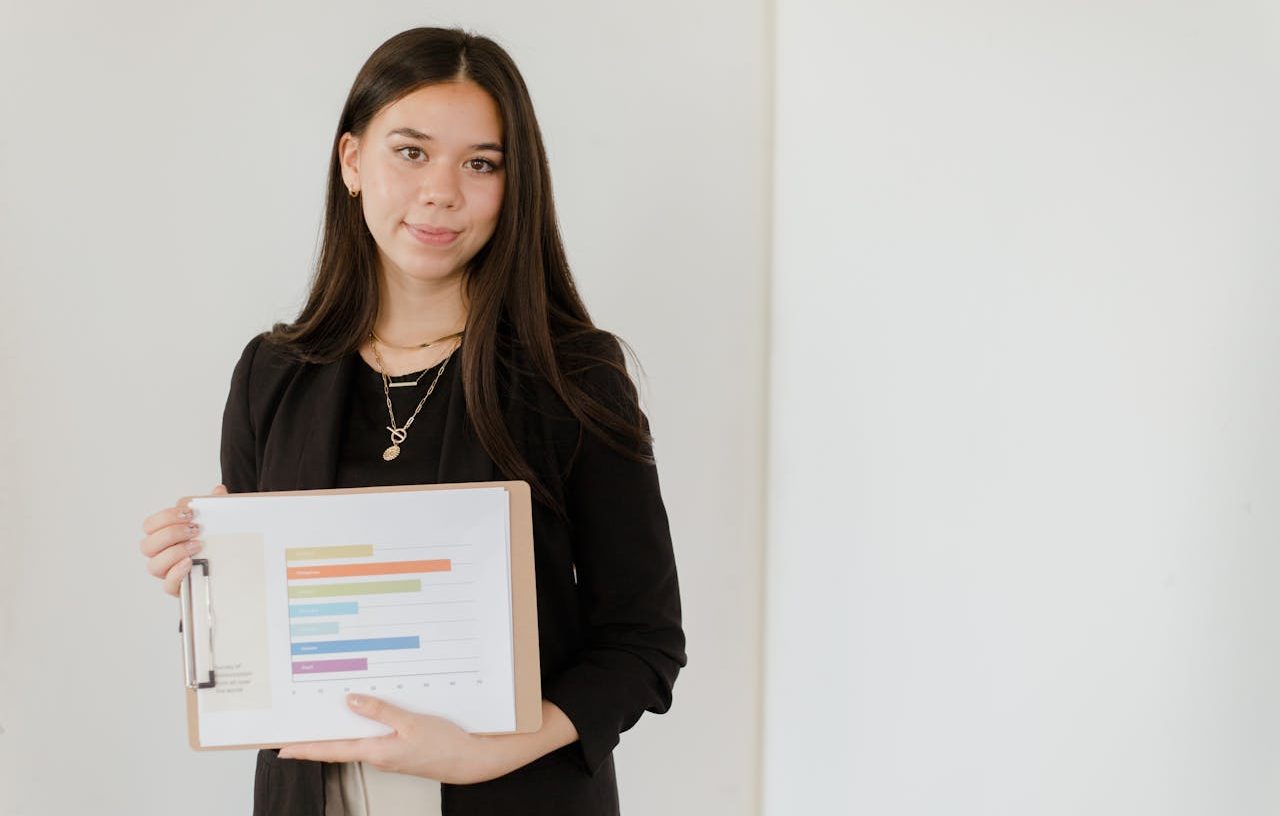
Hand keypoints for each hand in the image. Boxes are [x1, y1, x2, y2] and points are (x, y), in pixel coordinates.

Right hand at [138, 484, 227, 595]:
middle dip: (170, 534)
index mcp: (165, 538)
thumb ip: (215, 506)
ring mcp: (168, 573)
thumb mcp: (217, 524)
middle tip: (194, 529)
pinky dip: (176, 573)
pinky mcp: (178, 589)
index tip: (188, 512)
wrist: (228, 570)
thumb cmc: (214, 545)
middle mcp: (161, 556)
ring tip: (197, 545)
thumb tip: (218, 491)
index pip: (150, 526)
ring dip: (174, 552)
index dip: (165, 517)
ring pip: (154, 565)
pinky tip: (190, 563)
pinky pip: (167, 585)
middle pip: (148, 545)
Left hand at [276, 693, 510, 783]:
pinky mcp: (399, 750)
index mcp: (376, 752)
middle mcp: (378, 756)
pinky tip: (359, 719)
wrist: (469, 760)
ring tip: (318, 723)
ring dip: (337, 734)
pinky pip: (372, 739)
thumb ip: (380, 711)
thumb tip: (352, 702)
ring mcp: (388, 754)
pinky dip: (360, 729)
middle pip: (338, 747)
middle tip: (293, 734)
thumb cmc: (445, 745)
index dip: (305, 749)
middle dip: (315, 741)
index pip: (331, 751)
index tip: (283, 748)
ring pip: (355, 742)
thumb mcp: (411, 722)